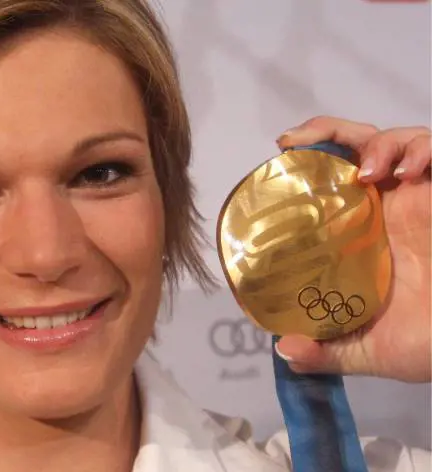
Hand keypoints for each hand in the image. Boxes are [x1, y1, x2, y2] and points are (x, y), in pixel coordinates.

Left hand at [274, 116, 430, 382]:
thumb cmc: (429, 342)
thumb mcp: (369, 350)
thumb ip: (327, 351)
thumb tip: (285, 351)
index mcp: (360, 234)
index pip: (329, 182)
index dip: (306, 162)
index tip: (278, 155)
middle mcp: (387, 209)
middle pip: (355, 148)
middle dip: (327, 132)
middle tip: (292, 142)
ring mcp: (421, 197)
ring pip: (396, 141)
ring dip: (379, 143)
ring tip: (370, 172)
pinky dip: (423, 148)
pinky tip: (411, 171)